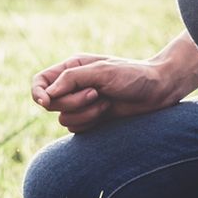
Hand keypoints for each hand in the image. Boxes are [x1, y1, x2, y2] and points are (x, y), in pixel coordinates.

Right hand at [31, 54, 186, 132]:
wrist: (159, 91)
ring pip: (63, 118)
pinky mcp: (90, 119)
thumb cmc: (133, 75)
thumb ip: (71, 79)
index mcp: (71, 69)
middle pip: (51, 103)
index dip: (37, 93)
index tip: (46, 102)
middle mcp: (72, 86)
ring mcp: (81, 104)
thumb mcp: (101, 71)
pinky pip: (76, 129)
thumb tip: (47, 94)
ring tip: (106, 103)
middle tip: (95, 94)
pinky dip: (90, 123)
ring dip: (85, 114)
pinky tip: (107, 112)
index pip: (40, 82)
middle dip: (72, 102)